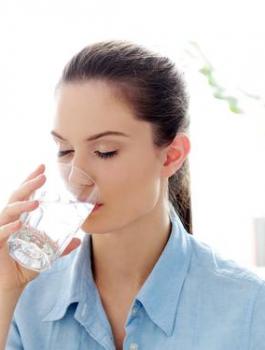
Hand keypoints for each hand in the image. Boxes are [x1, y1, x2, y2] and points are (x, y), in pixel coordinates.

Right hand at [0, 164, 80, 292]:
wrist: (10, 284)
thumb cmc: (24, 264)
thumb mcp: (46, 254)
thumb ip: (60, 247)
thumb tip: (78, 239)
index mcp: (20, 218)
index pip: (24, 195)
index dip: (31, 180)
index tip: (42, 167)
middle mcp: (8, 221)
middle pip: (16, 197)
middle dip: (28, 185)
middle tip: (42, 176)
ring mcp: (0, 230)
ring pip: (7, 212)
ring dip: (21, 206)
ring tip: (36, 203)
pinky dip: (8, 229)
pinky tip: (18, 226)